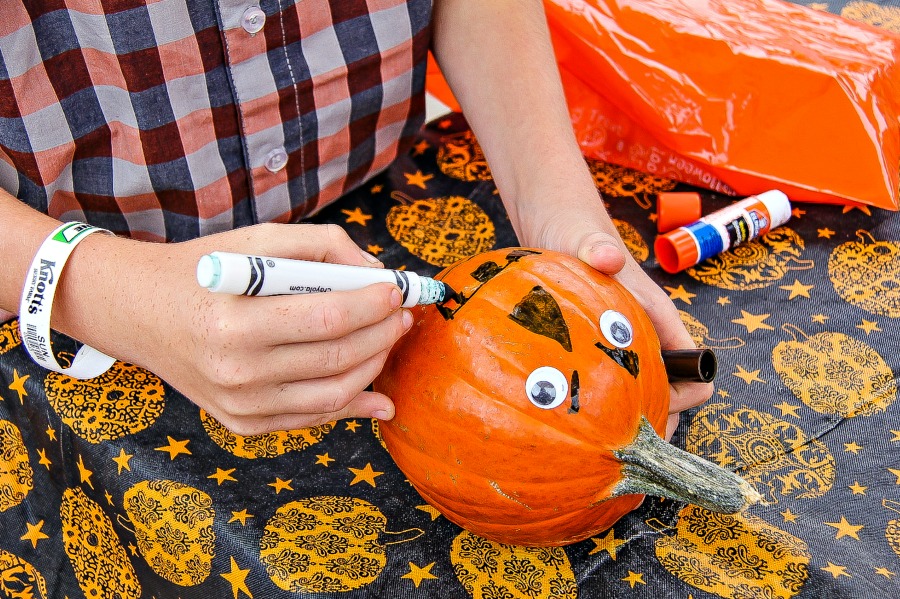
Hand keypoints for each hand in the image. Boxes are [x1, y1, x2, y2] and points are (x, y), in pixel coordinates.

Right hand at [55, 223, 411, 434]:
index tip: (398, 290)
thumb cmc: (203, 270)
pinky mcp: (243, 423)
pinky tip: (379, 396)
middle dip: (383, 334)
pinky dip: (351, 405)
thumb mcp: (256, 240)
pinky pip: (311, 418)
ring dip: (374, 366)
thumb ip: (321, 246)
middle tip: (403, 314)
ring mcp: (239, 406)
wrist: (140, 314)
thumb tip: (376, 273)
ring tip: (390, 339)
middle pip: (337, 358)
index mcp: (235, 323)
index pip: (328, 319)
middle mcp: (236, 372)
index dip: (374, 305)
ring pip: (333, 394)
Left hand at [509, 191, 712, 440]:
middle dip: (650, 419)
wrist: (553, 222)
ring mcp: (624, 343)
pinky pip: (608, 385)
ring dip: (621, 415)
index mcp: (659, 317)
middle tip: (613, 442)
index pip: (695, 372)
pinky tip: (562, 413)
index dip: (680, 401)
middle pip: (669, 394)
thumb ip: (597, 249)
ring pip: (638, 393)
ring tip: (587, 435)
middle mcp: (647, 334)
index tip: (645, 416)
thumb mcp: (584, 239)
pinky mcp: (598, 348)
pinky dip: (595, 403)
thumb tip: (607, 256)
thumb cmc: (575, 228)